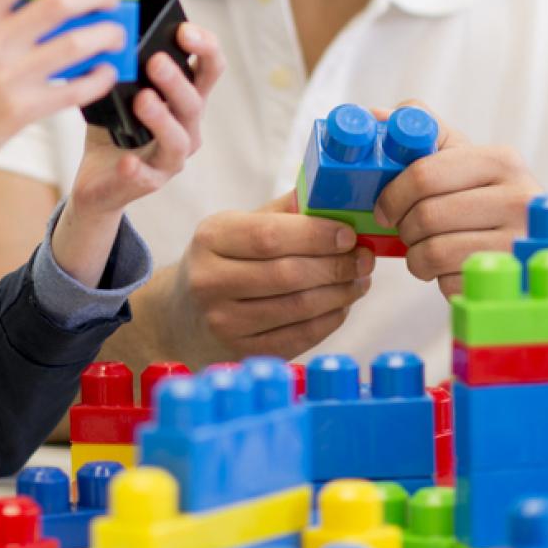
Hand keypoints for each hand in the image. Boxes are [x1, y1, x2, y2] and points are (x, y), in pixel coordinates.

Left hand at [67, 23, 224, 217]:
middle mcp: (187, 127)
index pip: (209, 68)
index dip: (205, 47)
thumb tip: (110, 32)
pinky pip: (147, 177)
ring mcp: (171, 158)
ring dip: (162, 119)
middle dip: (176, 80)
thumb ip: (123, 66)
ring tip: (142, 100)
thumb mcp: (120, 91)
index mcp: (185, 97)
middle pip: (194, 101)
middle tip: (155, 61)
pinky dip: (137, 169)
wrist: (98, 180)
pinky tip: (126, 161)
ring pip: (178, 139)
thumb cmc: (115, 128)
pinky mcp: (149, 182)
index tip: (184, 29)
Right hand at [150, 188, 373, 362]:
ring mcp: (223, 322)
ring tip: (359, 281)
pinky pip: (299, 337)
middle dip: (336, 266)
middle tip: (364, 259)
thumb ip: (283, 212)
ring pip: (298, 308)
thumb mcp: (238, 228)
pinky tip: (341, 305)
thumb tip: (334, 195)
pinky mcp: (241, 352)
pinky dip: (329, 320)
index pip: (269, 236)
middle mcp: (210, 281)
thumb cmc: (222, 262)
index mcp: (210, 239)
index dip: (316, 235)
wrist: (182, 315)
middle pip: (288, 274)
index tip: (349, 235)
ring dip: (340, 294)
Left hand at [370, 102, 541, 297]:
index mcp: (501, 160)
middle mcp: (519, 198)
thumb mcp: (462, 157)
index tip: (384, 208)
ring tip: (427, 248)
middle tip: (405, 229)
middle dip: (404, 227)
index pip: (424, 174)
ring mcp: (519, 242)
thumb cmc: (483, 196)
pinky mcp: (513, 279)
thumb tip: (373, 115)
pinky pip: (449, 282)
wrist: (535, 242)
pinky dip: (438, 278)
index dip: (392, 194)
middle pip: (426, 216)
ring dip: (417, 255)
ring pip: (434, 252)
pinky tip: (449, 267)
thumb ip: (422, 132)